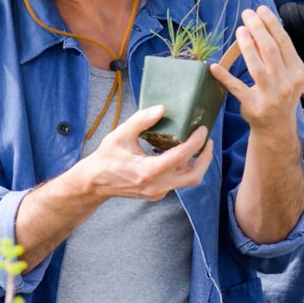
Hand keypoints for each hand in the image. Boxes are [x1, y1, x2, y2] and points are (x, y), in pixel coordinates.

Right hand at [82, 105, 213, 201]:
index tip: (202, 129)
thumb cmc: (106, 157)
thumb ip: (141, 120)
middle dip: (206, 158)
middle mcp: (156, 185)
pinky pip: (177, 182)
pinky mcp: (156, 194)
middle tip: (208, 141)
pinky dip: (184, 168)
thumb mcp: (120, 135)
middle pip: (193, 176)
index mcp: (148, 171)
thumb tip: (162, 109)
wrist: (95, 182)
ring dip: (197, 164)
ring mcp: (157, 192)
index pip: (181, 156)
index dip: (196, 141)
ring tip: (199, 146)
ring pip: (188, 181)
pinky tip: (181, 154)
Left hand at [208, 6, 303, 131]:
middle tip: (247, 14)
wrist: (277, 129)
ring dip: (246, 45)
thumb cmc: (281, 94)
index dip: (272, 24)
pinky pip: (236, 87)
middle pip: (270, 49)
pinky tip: (214, 66)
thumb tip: (262, 28)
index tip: (261, 10)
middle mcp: (286, 83)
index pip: (284, 42)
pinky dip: (224, 76)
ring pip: (255, 65)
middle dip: (258, 28)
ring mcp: (270, 96)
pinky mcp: (253, 106)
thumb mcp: (289, 76)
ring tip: (239, 29)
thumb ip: (280, 55)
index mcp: (298, 72)